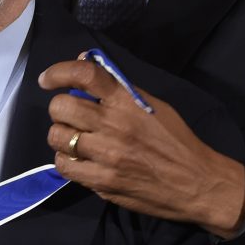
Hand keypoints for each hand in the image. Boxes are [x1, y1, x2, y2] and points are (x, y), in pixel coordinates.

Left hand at [39, 58, 244, 237]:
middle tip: (70, 115)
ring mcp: (106, 156)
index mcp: (127, 102)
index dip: (59, 72)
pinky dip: (67, 160)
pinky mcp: (103, 182)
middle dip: (60, 108)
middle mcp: (114, 125)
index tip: (47, 79)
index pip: (85, 75)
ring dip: (62, 135)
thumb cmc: (176, 140)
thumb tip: (83, 62)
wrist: (197, 183)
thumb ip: (116, 87)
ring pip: (58, 137)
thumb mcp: (151, 105)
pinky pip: (65, 166)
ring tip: (75, 138)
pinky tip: (79, 159)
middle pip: (61, 107)